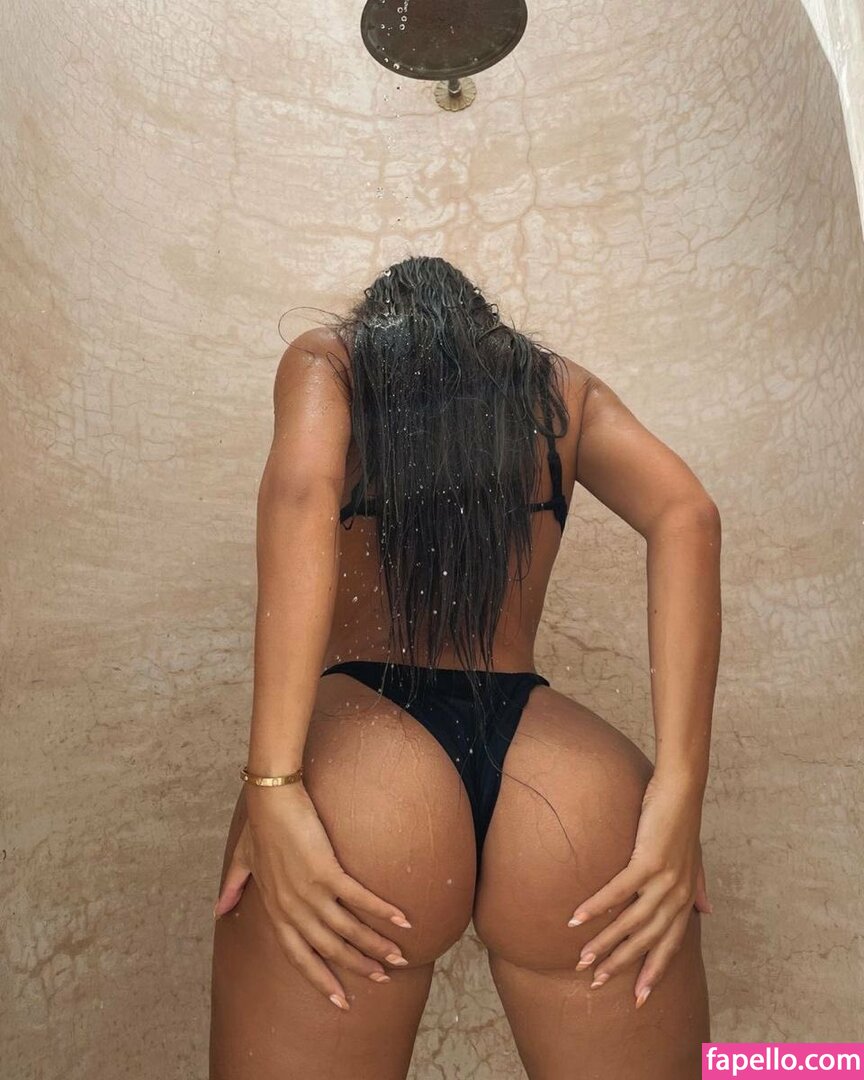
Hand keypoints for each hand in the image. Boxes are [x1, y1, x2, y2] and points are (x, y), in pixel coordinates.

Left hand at [213, 782, 413, 1011]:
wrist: (271, 798)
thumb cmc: (259, 826)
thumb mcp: (241, 861)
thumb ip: (232, 887)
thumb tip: (218, 911)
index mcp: (275, 909)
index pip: (298, 956)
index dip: (320, 980)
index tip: (340, 1000)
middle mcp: (292, 908)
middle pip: (329, 949)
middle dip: (358, 966)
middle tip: (383, 978)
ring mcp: (309, 892)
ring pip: (347, 930)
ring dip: (375, 945)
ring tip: (398, 957)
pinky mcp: (326, 872)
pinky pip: (358, 899)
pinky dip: (381, 911)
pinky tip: (401, 920)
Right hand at [566, 773, 712, 1007]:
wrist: (682, 788)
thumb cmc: (682, 820)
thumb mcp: (696, 858)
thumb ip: (700, 887)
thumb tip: (708, 912)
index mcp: (686, 897)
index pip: (670, 945)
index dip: (654, 972)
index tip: (639, 999)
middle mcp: (677, 895)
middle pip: (647, 941)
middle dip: (623, 965)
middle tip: (597, 983)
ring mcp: (664, 879)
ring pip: (632, 922)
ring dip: (605, 942)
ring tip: (582, 958)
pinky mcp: (648, 861)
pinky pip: (619, 891)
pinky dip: (598, 906)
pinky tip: (578, 918)